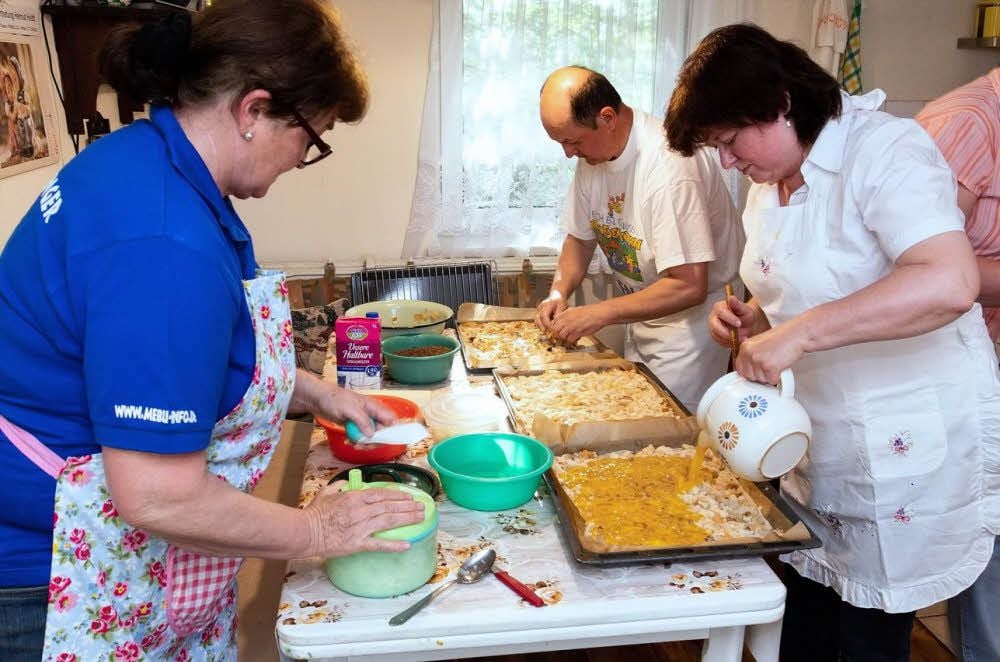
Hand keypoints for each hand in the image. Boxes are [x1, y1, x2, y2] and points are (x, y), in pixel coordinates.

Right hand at [303, 482, 425, 556]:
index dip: (398, 495)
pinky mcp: (357, 543)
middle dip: (408, 506)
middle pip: (389, 506)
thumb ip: (338, 487)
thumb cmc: (314, 513)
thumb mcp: (326, 493)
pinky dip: (393, 545)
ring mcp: (360, 527)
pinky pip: (379, 544)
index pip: (381, 493)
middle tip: (422, 507)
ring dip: (407, 519)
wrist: (304, 532)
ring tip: (420, 518)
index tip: (409, 496)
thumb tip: (346, 484)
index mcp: (354, 497)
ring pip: (388, 521)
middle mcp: (360, 510)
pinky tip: (407, 545)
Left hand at [314, 385, 394, 436]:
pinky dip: (356, 441)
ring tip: (353, 444)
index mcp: (373, 406)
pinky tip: (348, 441)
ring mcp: (362, 420)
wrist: (317, 399)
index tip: (382, 440)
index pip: (390, 419)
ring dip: (364, 443)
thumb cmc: (333, 399)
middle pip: (382, 431)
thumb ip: (362, 420)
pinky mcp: (354, 426)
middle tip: (363, 445)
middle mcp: (370, 414)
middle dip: (375, 440)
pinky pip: (361, 436)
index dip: (391, 430)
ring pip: (371, 436)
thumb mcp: (349, 409)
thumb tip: (372, 435)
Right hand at [535, 294, 566, 330]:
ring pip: (536, 321)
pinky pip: (538, 321)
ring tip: (547, 332)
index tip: (552, 329)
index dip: (547, 324)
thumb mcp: (562, 306)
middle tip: (547, 333)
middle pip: (537, 319)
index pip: (544, 316)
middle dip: (542, 327)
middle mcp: (540, 307)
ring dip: (541, 327)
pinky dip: (541, 325)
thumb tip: (555, 324)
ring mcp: (538, 310)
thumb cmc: (560, 301)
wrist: (556, 296)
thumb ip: (558, 314)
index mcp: (546, 305)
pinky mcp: (538, 313)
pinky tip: (546, 329)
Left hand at [548, 304, 606, 344]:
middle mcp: (566, 320)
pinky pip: (569, 340)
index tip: (558, 330)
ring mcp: (570, 327)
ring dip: (565, 338)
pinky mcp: (576, 333)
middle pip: (555, 330)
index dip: (555, 327)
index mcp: (565, 314)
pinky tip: (575, 339)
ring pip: (561, 336)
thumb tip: (563, 319)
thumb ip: (567, 315)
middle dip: (558, 334)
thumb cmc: (589, 311)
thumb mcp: (575, 310)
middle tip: (562, 335)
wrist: (598, 314)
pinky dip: (571, 341)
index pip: (554, 322)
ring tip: (569, 337)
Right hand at [707, 295, 759, 347]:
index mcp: (718, 307)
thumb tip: (731, 298)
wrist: (746, 325)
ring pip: (717, 336)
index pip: (720, 312)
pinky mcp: (715, 336)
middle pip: (715, 326)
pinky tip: (737, 340)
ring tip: (742, 338)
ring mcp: (712, 328)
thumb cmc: (745, 315)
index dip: (729, 319)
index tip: (739, 324)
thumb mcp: (745, 309)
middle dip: (728, 333)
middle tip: (741, 336)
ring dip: (730, 339)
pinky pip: (720, 342)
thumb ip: (738, 304)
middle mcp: (713, 317)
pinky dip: (729, 343)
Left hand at [732, 320, 806, 384]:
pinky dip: (778, 377)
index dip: (750, 373)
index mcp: (745, 347)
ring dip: (770, 375)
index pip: (739, 369)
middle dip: (760, 375)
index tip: (757, 372)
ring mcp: (758, 360)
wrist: (797, 334)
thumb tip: (748, 371)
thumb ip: (752, 355)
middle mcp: (749, 353)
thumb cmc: (782, 338)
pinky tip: (781, 366)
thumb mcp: (759, 344)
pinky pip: (772, 381)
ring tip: (777, 362)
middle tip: (771, 365)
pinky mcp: (769, 367)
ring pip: (761, 380)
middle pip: (750, 377)